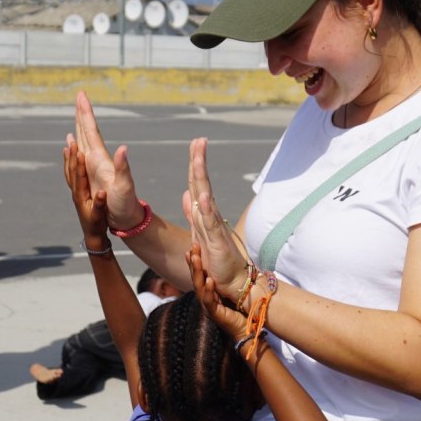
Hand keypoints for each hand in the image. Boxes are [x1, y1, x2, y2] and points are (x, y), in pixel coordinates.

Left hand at [64, 138, 108, 245]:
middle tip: (71, 139)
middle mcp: (76, 192)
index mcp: (81, 196)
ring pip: (70, 172)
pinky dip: (71, 165)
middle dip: (71, 155)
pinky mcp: (78, 193)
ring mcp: (75, 193)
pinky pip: (72, 176)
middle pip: (71, 171)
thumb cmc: (98, 226)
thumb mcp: (100, 216)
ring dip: (69, 158)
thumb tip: (102, 193)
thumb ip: (100, 205)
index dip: (78, 162)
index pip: (78, 176)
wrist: (92, 235)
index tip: (78, 149)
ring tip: (67, 144)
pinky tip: (72, 159)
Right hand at [74, 91, 142, 229]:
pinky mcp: (93, 175)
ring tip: (76, 113)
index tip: (82, 95)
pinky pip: (81, 156)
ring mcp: (96, 167)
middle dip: (82, 113)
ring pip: (84, 141)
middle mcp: (98, 160)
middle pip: (88, 131)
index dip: (85, 113)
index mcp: (101, 159)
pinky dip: (76, 145)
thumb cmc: (126, 205)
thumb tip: (123, 148)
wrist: (128, 219)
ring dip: (79, 126)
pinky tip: (74, 143)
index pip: (91, 131)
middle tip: (79, 95)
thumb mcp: (125, 186)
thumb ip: (123, 168)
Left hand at [184, 137, 249, 298]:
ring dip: (201, 176)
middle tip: (199, 140)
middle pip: (202, 184)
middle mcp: (210, 216)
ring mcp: (214, 227)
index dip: (196, 164)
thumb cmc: (218, 260)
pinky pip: (209, 221)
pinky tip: (201, 193)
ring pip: (206, 196)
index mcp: (205, 214)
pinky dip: (205, 207)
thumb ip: (194, 213)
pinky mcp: (216, 241)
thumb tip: (187, 194)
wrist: (233, 281)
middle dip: (199, 161)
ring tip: (198, 157)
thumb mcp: (200, 233)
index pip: (198, 184)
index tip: (196, 143)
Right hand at [186, 243, 248, 340]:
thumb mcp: (228, 291)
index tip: (192, 247)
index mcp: (206, 293)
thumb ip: (223, 280)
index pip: (198, 275)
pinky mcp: (215, 314)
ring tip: (196, 259)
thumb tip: (224, 262)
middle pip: (196, 279)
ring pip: (199, 288)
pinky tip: (209, 280)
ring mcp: (208, 306)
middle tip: (192, 248)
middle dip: (193, 263)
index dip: (194, 262)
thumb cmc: (237, 310)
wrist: (244, 329)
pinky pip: (209, 301)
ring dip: (197, 272)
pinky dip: (209, 290)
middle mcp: (204, 298)